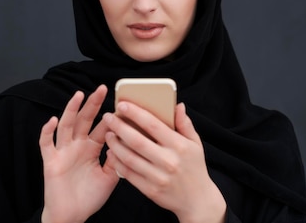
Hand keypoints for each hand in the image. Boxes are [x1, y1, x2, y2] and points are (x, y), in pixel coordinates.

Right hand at [39, 85, 119, 222]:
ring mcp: (63, 152)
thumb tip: (123, 142)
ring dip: (71, 110)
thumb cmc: (89, 198)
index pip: (102, 128)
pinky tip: (53, 120)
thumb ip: (116, 161)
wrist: (71, 216)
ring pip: (66, 126)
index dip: (110, 117)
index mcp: (91, 149)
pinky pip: (46, 143)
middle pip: (84, 120)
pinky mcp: (51, 161)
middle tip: (102, 88)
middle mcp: (77, 146)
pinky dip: (47, 131)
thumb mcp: (109, 178)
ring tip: (79, 95)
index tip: (121, 104)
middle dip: (93, 104)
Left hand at [103, 102, 226, 222]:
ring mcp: (159, 177)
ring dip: (115, 145)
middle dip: (119, 127)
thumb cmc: (194, 167)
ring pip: (130, 158)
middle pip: (137, 141)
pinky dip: (118, 162)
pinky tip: (112, 153)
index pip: (153, 125)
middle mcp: (169, 161)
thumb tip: (177, 105)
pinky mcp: (150, 190)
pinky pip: (129, 174)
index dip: (136, 114)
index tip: (122, 105)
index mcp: (179, 146)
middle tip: (108, 117)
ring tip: (108, 134)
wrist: (198, 200)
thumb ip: (185, 124)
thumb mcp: (195, 143)